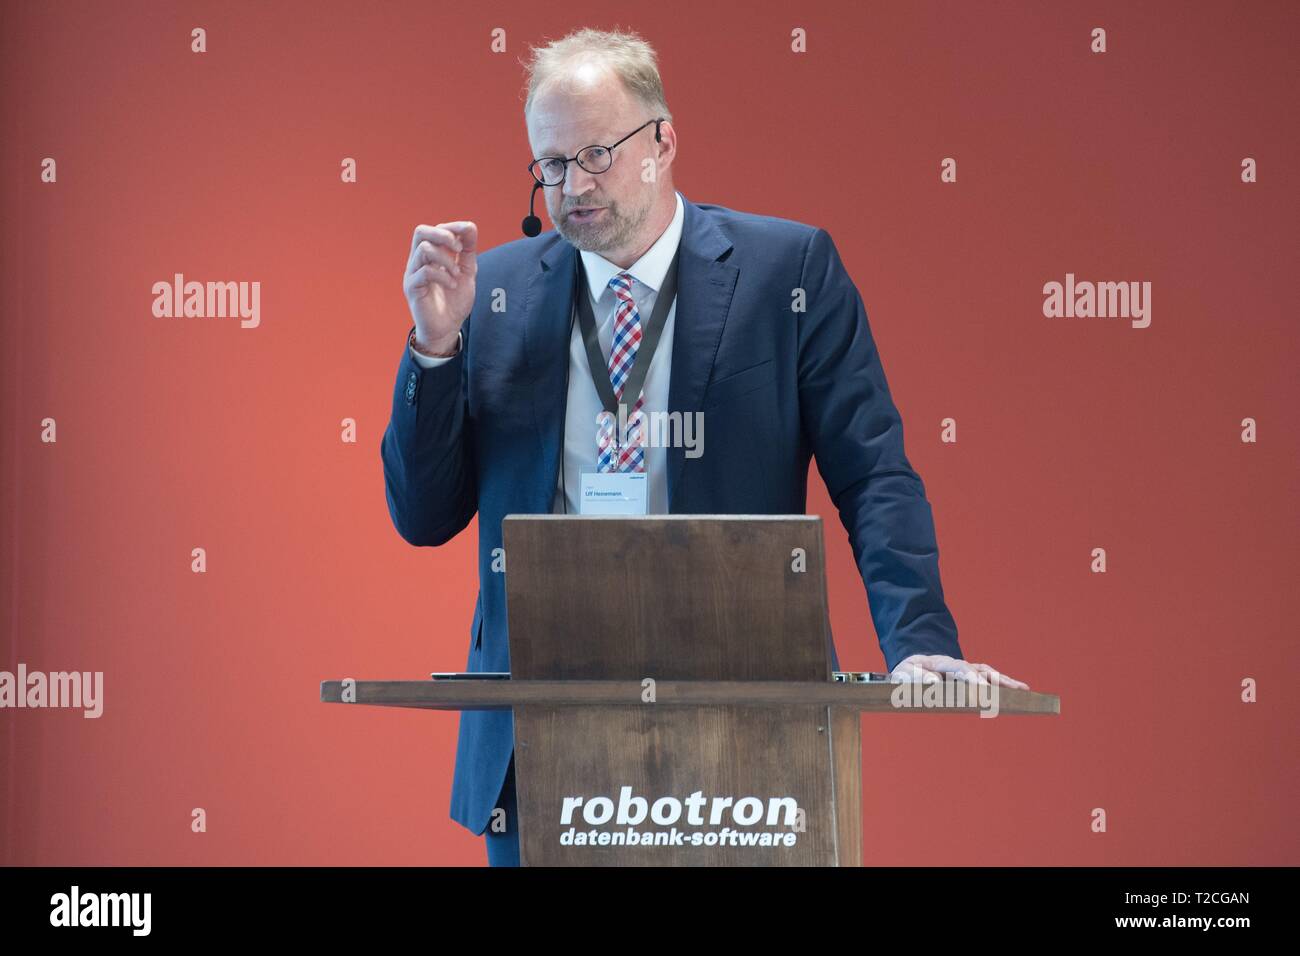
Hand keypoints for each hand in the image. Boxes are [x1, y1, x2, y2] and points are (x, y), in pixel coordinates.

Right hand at [404, 221, 477, 352]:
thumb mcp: (467, 272)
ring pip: (424, 249)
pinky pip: (425, 271)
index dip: (452, 228)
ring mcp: (413, 273)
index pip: (434, 229)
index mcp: (430, 255)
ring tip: (457, 274)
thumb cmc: (455, 301)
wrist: (448, 328)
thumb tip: (469, 226)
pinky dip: (443, 275)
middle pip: (421, 231)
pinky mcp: (412, 288)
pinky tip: (452, 285)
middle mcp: (418, 261)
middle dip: (443, 235)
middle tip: (459, 249)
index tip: (467, 236)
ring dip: (446, 259)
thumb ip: (468, 250)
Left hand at [890, 653, 1028, 688]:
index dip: (972, 678)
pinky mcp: (970, 677)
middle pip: (980, 670)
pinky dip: (1003, 684)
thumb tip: (935, 683)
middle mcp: (957, 664)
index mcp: (940, 663)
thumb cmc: (907, 674)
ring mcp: (965, 670)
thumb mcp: (904, 675)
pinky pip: (989, 679)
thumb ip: (917, 678)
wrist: (910, 667)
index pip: (959, 668)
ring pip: (988, 674)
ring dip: (1005, 681)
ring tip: (1024, 690)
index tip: (982, 689)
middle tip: (1013, 690)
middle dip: (996, 680)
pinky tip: (1019, 691)